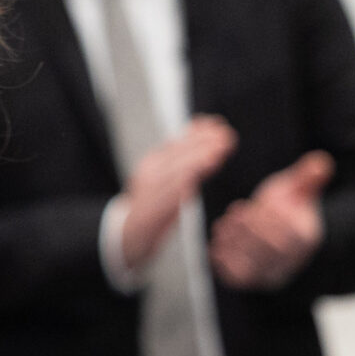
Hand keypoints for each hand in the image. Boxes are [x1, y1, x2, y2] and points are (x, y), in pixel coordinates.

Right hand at [118, 115, 235, 272]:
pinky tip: (202, 173)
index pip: (177, 142)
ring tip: (220, 148)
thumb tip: (210, 151)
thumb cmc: (154, 206)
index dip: (196, 131)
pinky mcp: (154, 206)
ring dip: (200, 156)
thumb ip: (185, 167)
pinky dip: (188, 178)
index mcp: (154, 162)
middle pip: (179, 151)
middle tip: (226, 133)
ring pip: (178, 168)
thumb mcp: (167, 182)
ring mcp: (151, 187)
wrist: (128, 233)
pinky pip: (173, 190)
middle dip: (203, 141)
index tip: (216, 122)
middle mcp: (150, 170)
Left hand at [209, 151, 333, 289]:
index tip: (243, 206)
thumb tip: (322, 160)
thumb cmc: (287, 208)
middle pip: (268, 250)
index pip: (285, 233)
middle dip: (246, 231)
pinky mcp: (253, 280)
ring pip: (252, 265)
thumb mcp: (297, 190)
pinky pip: (237, 277)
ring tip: (222, 228)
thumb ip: (308, 176)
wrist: (281, 237)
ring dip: (234, 245)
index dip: (261, 220)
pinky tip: (216, 246)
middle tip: (232, 215)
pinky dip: (224, 263)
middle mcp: (291, 261)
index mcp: (304, 238)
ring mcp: (272, 273)